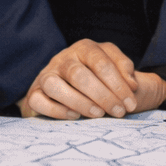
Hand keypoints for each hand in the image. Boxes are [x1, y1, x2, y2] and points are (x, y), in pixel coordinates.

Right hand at [19, 40, 165, 118]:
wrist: (75, 94)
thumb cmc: (103, 83)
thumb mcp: (118, 72)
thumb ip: (127, 72)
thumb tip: (131, 84)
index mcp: (85, 48)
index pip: (101, 61)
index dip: (118, 83)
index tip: (131, 103)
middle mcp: (64, 58)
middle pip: (79, 73)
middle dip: (102, 94)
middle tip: (119, 112)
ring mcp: (47, 75)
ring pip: (54, 84)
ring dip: (79, 101)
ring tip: (98, 115)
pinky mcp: (34, 94)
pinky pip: (39, 100)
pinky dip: (57, 110)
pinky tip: (76, 117)